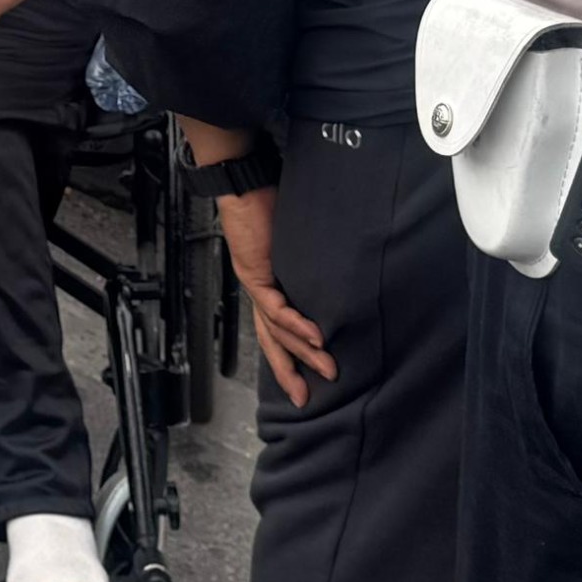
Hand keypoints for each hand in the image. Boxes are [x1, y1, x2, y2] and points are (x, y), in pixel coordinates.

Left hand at [218, 185, 334, 406]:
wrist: (242, 183)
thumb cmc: (267, 203)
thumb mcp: (294, 241)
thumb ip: (309, 261)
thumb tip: (339, 272)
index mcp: (267, 286)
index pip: (276, 329)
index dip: (290, 355)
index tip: (305, 381)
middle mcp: (259, 291)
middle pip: (272, 341)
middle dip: (290, 371)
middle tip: (305, 398)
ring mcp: (255, 284)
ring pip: (277, 330)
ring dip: (304, 351)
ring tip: (327, 369)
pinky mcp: (255, 274)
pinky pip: (277, 307)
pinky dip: (297, 324)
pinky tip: (315, 338)